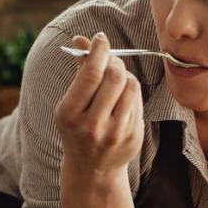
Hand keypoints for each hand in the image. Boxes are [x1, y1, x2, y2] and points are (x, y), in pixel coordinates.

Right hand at [54, 33, 143, 189]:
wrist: (92, 169)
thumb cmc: (78, 128)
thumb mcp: (70, 103)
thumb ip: (79, 71)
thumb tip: (82, 39)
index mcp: (69, 114)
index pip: (91, 74)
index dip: (99, 50)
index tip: (101, 38)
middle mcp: (92, 125)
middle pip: (114, 76)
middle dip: (114, 61)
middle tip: (111, 59)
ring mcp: (115, 133)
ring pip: (130, 86)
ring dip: (125, 75)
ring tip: (117, 78)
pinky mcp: (133, 136)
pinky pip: (138, 101)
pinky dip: (131, 91)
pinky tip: (122, 97)